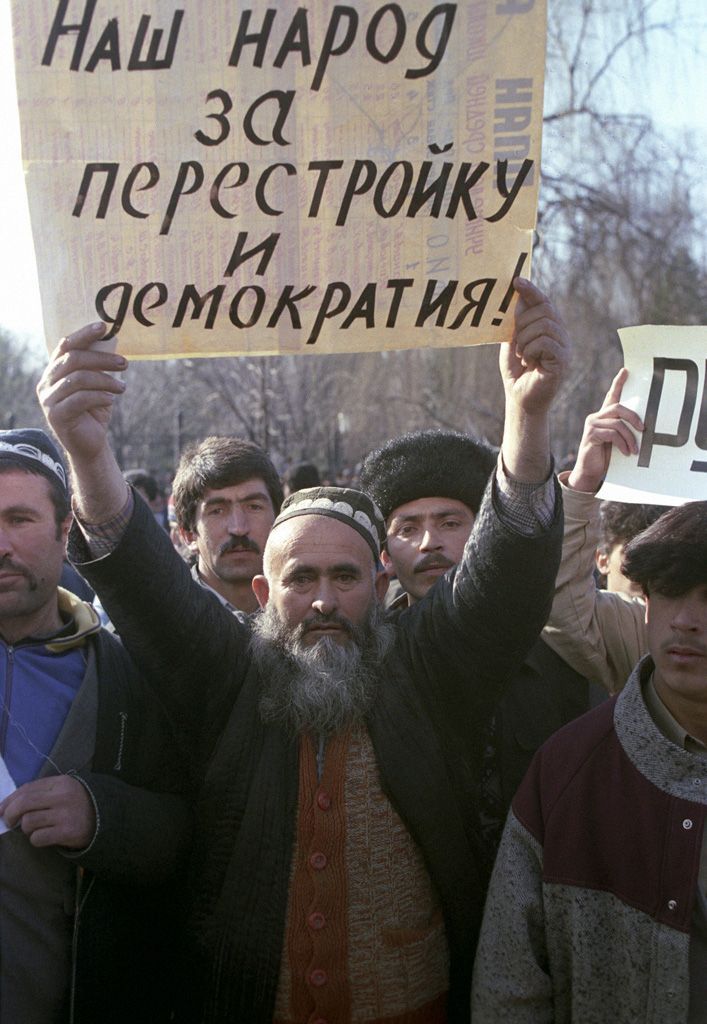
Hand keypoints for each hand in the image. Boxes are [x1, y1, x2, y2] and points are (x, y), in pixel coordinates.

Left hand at [0, 775, 95, 849]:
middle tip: (9, 822)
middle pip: (24, 803)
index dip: (9, 799)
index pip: (27, 788)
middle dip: (10, 814)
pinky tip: (45, 837)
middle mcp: (63, 796)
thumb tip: (9, 803)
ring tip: (36, 829)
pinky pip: (38, 838)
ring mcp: (65, 814)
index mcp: (61, 782)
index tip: (1, 809)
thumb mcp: (64, 791)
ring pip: (28, 822)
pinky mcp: (67, 832)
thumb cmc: (79, 804)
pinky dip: (36, 839)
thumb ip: (41, 792)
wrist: (107, 820)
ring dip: (27, 829)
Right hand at [37, 322, 126, 463]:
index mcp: (54, 370)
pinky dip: (99, 397)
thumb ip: (98, 365)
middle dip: (101, 359)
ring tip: (122, 387)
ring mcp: (48, 399)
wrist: (90, 443)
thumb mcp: (97, 384)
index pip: (65, 345)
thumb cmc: (94, 410)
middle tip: (124, 364)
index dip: (83, 334)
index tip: (104, 327)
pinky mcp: (56, 415)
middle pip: (73, 359)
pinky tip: (111, 400)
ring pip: (78, 379)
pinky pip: (80, 399)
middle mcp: (47, 382)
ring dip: (104, 380)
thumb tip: (111, 340)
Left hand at [499, 278, 569, 415]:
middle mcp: (561, 334)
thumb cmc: (516, 372)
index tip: (516, 281)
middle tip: (517, 344)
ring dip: (525, 340)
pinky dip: (531, 350)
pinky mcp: (563, 360)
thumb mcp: (513, 341)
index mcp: (550, 327)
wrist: (520, 399)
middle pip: (544, 310)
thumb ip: (517, 321)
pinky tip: (529, 362)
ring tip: (523, 356)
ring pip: (544, 325)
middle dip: (523, 324)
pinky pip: (546, 342)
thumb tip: (519, 294)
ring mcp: (565, 347)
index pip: (544, 302)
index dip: (531, 291)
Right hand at [567, 368, 643, 492]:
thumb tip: (643, 426)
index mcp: (604, 416)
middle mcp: (596, 417)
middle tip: (644, 429)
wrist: (590, 472)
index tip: (626, 371)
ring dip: (630, 437)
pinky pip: (612, 434)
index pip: (611, 396)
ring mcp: (592, 425)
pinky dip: (622, 444)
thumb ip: (625, 430)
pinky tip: (625, 452)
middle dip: (634, 417)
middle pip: (618, 407)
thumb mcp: (618, 440)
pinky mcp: (591, 435)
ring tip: (634, 450)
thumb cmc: (606, 457)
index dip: (618, 383)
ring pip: (617, 423)